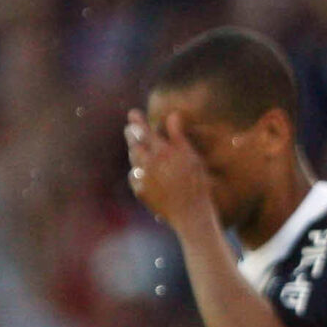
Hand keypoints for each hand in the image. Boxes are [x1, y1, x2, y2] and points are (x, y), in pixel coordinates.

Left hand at [124, 108, 214, 230]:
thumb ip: (178, 135)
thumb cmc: (196, 183)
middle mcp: (148, 162)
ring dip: (136, 153)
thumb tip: (173, 115)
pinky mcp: (140, 191)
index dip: (137, 121)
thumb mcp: (191, 156)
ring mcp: (142, 177)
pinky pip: (135, 177)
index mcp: (161, 151)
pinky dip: (138, 173)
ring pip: (134, 160)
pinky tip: (146, 175)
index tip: (133, 113)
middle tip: (130, 130)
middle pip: (134, 144)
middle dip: (132, 135)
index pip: (143, 131)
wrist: (191, 213)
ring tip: (139, 149)